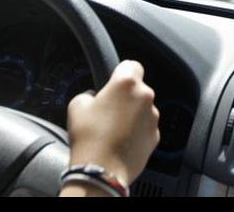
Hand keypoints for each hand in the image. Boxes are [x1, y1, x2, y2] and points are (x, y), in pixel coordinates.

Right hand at [61, 60, 159, 196]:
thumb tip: (93, 98)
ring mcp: (152, 117)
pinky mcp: (155, 135)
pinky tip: (122, 140)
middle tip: (108, 110)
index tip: (115, 80)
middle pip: (138, 89)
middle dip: (125, 97)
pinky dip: (137, 131)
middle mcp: (144, 97)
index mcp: (126, 83)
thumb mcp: (77, 105)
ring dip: (132, 114)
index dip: (122, 72)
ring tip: (113, 129)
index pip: (132, 65)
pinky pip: (146, 127)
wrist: (102, 169)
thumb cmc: (89, 136)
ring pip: (143, 109)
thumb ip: (89, 94)